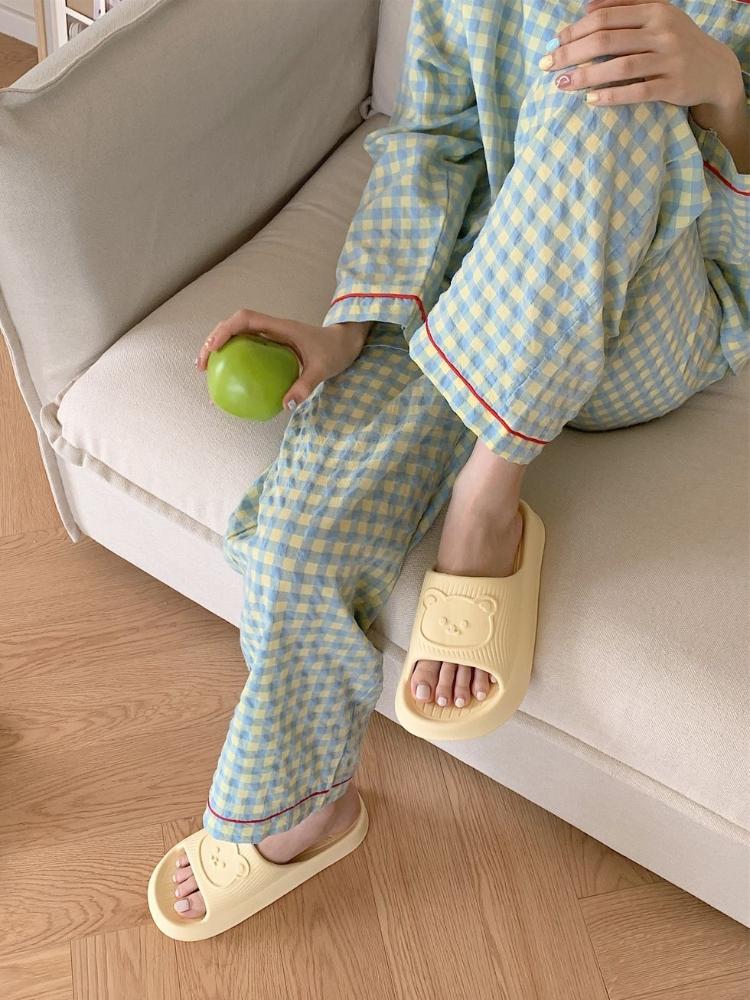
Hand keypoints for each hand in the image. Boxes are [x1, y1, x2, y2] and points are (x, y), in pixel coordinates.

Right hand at [195, 310, 369, 409]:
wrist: (345, 343)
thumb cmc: (335, 351)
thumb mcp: (323, 369)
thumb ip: (306, 385)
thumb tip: (286, 405)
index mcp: (280, 327)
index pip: (246, 319)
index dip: (226, 329)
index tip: (214, 347)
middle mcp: (271, 328)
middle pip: (233, 326)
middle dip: (213, 340)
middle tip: (200, 365)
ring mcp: (270, 336)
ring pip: (237, 337)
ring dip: (219, 349)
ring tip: (205, 372)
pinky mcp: (272, 347)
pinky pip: (247, 350)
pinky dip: (234, 360)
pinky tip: (228, 382)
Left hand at [541, 0, 742, 109]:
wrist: (715, 69)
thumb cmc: (677, 42)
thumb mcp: (657, 17)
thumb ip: (625, 7)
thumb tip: (587, 7)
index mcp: (654, 11)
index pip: (606, 17)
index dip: (575, 30)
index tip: (554, 43)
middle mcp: (662, 32)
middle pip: (606, 41)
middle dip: (572, 53)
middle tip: (547, 65)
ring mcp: (669, 59)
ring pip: (619, 66)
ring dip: (586, 76)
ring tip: (561, 84)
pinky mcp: (673, 85)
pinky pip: (637, 91)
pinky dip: (611, 96)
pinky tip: (590, 100)